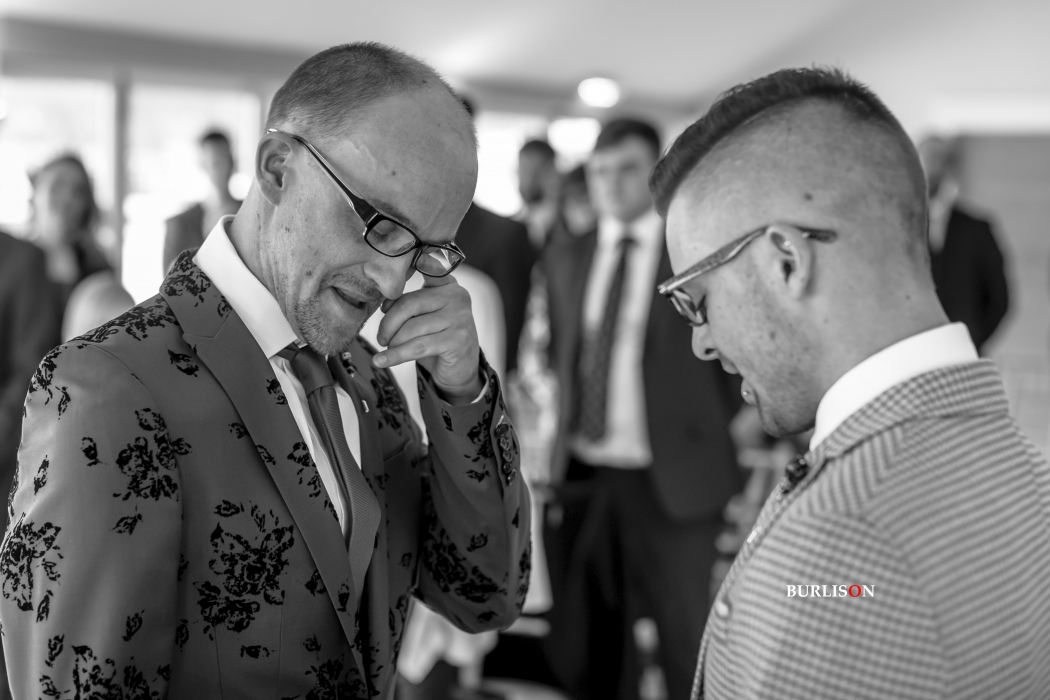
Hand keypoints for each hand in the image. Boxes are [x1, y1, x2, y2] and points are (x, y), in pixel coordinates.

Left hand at [373, 274, 482, 403]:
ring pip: (411, 328)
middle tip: (381, 337)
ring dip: (393, 343)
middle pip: (409, 304)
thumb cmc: (436, 338)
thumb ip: (408, 303)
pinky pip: (417, 347)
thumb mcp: (424, 316)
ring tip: (388, 349)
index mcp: (448, 286)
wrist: (459, 369)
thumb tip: (384, 304)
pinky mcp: (458, 341)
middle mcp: (458, 297)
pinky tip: (381, 360)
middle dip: (388, 323)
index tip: (414, 255)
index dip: (421, 261)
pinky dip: (395, 356)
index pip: (432, 268)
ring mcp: (460, 319)